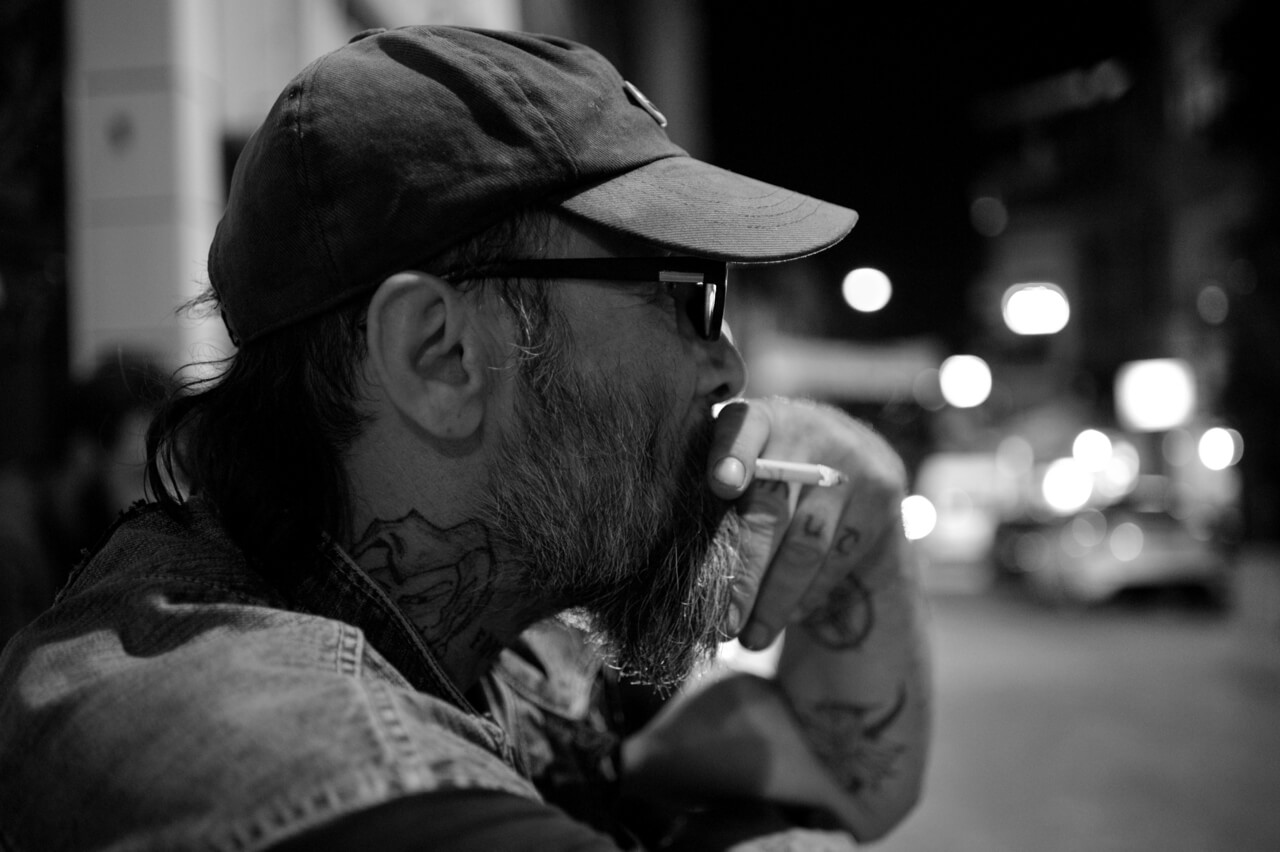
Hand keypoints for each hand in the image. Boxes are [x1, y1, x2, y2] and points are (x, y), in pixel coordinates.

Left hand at [706, 398, 907, 651]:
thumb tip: (673, 557)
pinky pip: (839, 557)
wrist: (849, 455)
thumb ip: (716, 489)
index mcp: (760, 416)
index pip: (743, 429)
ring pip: (807, 545)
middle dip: (743, 574)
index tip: (719, 486)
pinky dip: (810, 594)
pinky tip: (788, 617)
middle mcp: (808, 429)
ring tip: (750, 639)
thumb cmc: (769, 469)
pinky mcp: (882, 492)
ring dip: (776, 601)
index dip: (731, 456)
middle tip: (722, 624)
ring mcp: (851, 460)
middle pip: (771, 509)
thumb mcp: (743, 462)